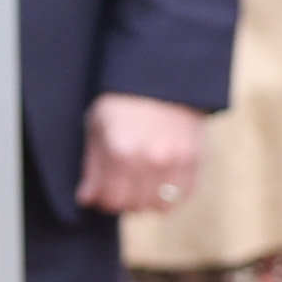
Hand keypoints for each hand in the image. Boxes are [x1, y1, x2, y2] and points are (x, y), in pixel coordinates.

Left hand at [78, 93, 207, 217]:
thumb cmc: (122, 101)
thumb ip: (92, 167)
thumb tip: (87, 198)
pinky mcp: (194, 158)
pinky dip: (171, 194)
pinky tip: (160, 180)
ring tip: (141, 183)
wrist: (160, 76)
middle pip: (134, 205)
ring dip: (147, 200)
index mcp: (121, 150)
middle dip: (123, 199)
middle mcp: (150, 159)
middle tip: (120, 184)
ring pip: (160, 205)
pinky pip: (183, 195)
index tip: (102, 190)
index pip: (111, 200)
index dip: (103, 199)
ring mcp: (175, 160)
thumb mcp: (97, 126)